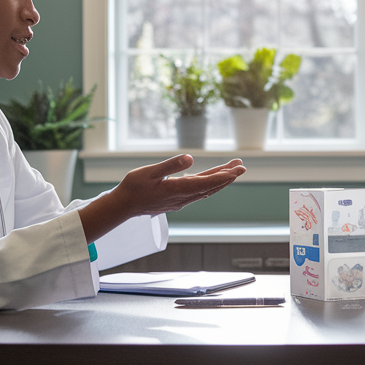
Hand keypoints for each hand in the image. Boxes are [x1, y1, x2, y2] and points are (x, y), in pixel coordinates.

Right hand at [78, 156, 244, 242]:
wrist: (123, 206)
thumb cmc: (133, 187)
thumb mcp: (150, 172)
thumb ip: (171, 165)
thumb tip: (191, 158)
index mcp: (177, 189)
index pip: (206, 182)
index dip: (223, 176)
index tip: (237, 170)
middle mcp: (182, 197)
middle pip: (210, 186)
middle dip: (227, 176)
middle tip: (242, 166)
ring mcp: (180, 201)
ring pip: (205, 190)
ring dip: (220, 180)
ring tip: (232, 170)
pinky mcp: (176, 201)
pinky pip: (198, 193)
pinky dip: (209, 186)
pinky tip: (212, 181)